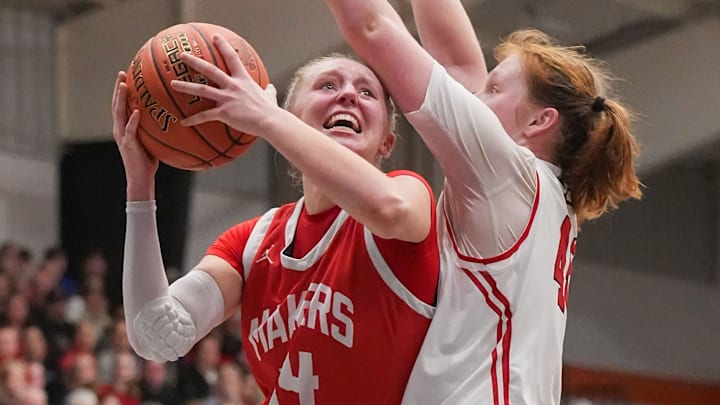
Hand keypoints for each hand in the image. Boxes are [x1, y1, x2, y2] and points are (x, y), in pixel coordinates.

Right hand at [112, 71, 158, 199]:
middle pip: (116, 105)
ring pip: (119, 114)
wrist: (141, 178)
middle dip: (118, 88)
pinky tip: (137, 112)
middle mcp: (120, 129)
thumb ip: (155, 127)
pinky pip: (130, 131)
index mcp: (125, 127)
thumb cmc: (149, 160)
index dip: (122, 90)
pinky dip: (133, 121)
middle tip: (122, 73)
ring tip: (124, 86)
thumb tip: (172, 114)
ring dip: (121, 99)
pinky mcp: (128, 145)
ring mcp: (122, 137)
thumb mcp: (153, 140)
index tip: (127, 75)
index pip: (122, 105)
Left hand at [170, 34, 278, 136]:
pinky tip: (183, 122)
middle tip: (182, 55)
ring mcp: (227, 98)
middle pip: (209, 70)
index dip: (223, 46)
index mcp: (243, 79)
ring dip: (185, 86)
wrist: (270, 121)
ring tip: (173, 84)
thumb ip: (268, 91)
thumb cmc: (270, 110)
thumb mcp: (269, 96)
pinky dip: (193, 119)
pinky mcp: (224, 113)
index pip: (231, 58)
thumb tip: (271, 88)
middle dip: (194, 61)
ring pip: (201, 89)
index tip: (215, 36)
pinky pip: (205, 115)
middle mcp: (232, 85)